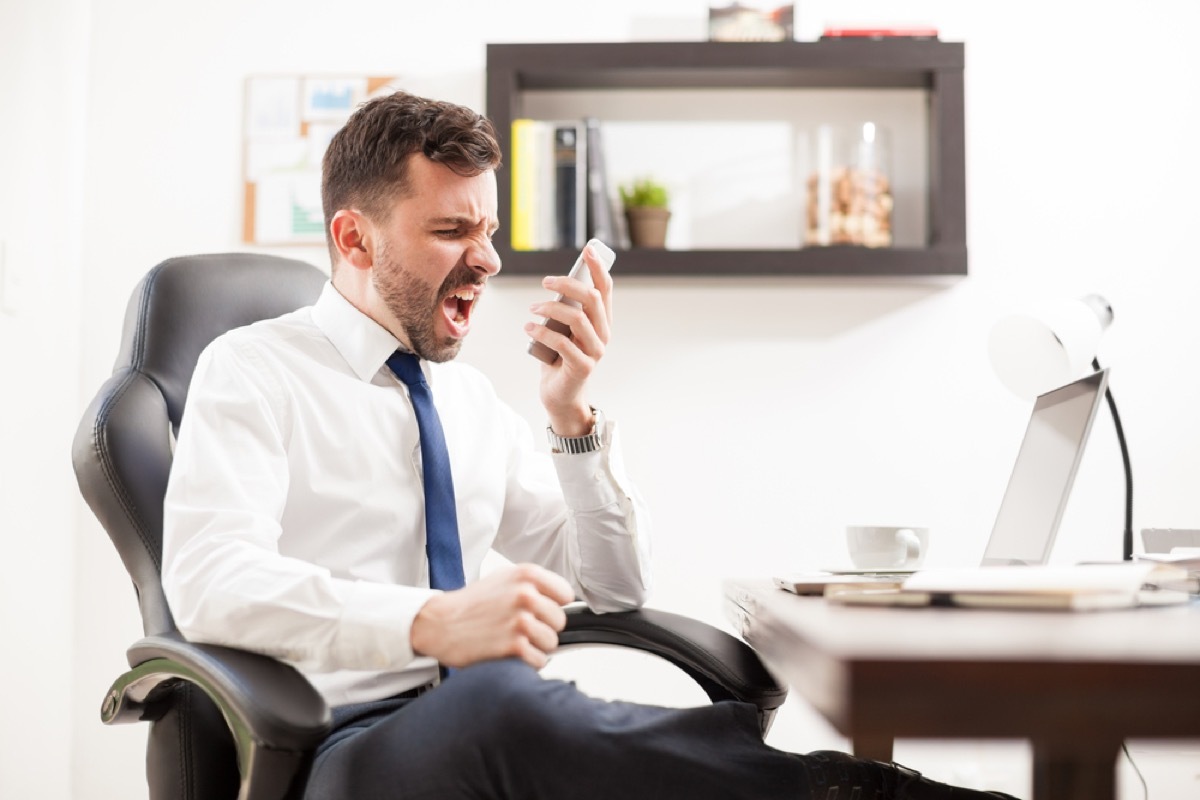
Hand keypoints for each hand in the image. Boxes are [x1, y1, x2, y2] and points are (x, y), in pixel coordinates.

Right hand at [410, 563, 575, 668]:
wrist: (439, 623)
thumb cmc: (471, 604)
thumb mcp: (504, 579)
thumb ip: (534, 585)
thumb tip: (562, 599)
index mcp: (526, 574)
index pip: (566, 594)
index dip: (554, 605)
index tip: (542, 611)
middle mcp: (525, 594)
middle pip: (560, 621)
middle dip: (544, 628)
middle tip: (521, 628)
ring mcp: (520, 620)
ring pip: (551, 642)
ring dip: (536, 646)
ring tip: (514, 640)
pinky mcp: (513, 645)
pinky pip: (539, 660)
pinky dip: (527, 661)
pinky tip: (510, 652)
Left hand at [525, 245, 613, 435]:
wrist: (560, 394)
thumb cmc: (559, 357)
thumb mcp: (563, 329)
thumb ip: (565, 309)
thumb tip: (554, 283)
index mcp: (601, 321)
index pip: (605, 289)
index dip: (598, 268)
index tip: (588, 249)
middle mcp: (603, 334)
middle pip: (591, 298)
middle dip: (567, 284)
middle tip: (544, 282)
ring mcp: (595, 351)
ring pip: (577, 318)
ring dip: (550, 308)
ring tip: (532, 308)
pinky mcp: (583, 366)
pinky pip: (563, 343)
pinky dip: (543, 331)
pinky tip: (529, 328)